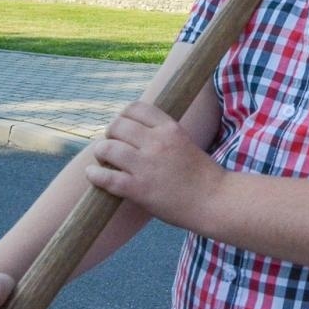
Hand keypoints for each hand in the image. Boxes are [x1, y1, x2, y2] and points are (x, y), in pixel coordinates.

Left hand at [86, 101, 223, 228]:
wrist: (214, 200)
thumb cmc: (201, 174)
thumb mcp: (184, 141)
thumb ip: (162, 134)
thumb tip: (135, 130)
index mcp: (170, 128)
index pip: (135, 108)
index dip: (123, 117)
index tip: (123, 128)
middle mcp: (156, 142)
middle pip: (117, 126)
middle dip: (110, 135)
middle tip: (113, 146)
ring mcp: (146, 165)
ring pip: (106, 148)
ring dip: (101, 153)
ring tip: (104, 161)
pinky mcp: (138, 189)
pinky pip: (105, 177)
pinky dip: (95, 175)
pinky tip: (94, 175)